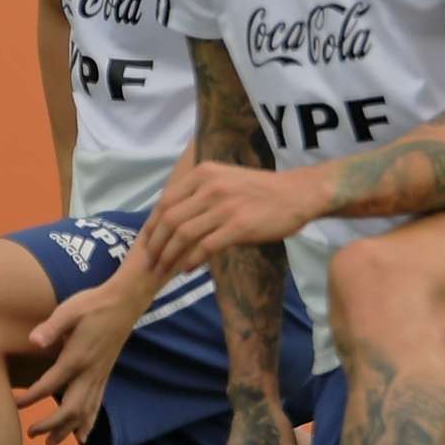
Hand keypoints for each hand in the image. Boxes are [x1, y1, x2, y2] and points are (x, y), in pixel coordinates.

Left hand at [12, 279, 150, 444]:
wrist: (125, 301)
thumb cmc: (94, 303)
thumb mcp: (70, 310)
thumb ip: (51, 327)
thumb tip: (33, 341)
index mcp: (77, 358)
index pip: (50, 385)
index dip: (30, 397)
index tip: (14, 404)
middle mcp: (90, 372)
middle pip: (70, 408)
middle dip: (51, 424)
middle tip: (31, 433)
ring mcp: (100, 375)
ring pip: (85, 411)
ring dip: (68, 430)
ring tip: (52, 444)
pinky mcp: (105, 374)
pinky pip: (98, 404)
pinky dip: (89, 422)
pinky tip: (83, 436)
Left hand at [140, 162, 316, 276]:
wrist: (298, 194)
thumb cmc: (262, 190)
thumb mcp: (226, 179)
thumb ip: (201, 192)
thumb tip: (173, 216)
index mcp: (204, 174)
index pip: (165, 201)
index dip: (151, 226)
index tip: (147, 243)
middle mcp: (211, 188)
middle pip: (169, 220)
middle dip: (155, 245)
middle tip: (151, 262)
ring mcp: (225, 207)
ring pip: (183, 235)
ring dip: (169, 256)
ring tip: (164, 270)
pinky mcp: (239, 226)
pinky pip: (204, 247)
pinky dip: (190, 261)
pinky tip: (186, 269)